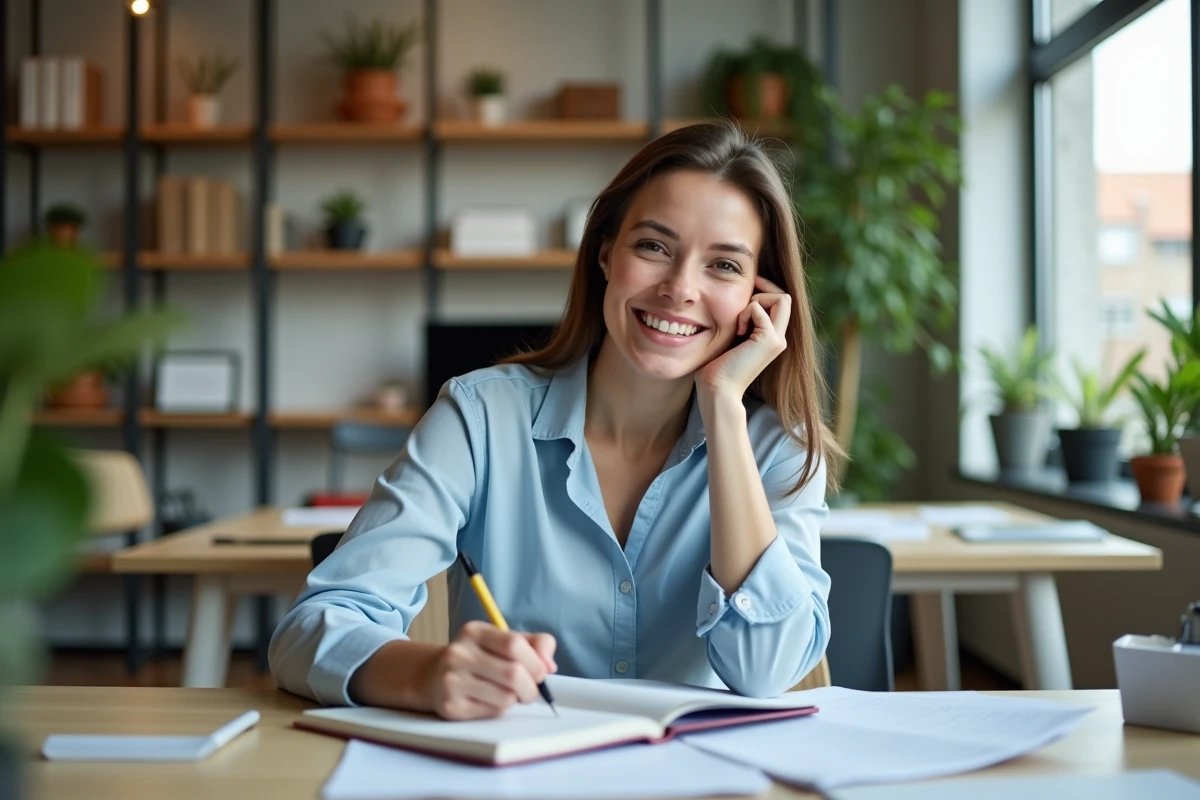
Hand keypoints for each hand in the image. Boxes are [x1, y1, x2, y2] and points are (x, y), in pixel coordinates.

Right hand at [423, 620, 556, 719]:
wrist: (433, 676)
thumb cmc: (479, 657)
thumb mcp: (502, 641)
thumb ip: (534, 645)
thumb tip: (550, 665)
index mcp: (474, 632)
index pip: (515, 644)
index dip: (536, 662)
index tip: (541, 671)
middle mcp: (458, 653)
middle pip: (513, 674)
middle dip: (532, 687)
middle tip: (530, 690)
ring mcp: (451, 681)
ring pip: (506, 697)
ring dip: (516, 699)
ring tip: (509, 694)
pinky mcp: (451, 706)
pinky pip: (493, 712)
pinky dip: (501, 709)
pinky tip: (491, 701)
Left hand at [695, 275, 790, 399]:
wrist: (718, 389)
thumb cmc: (717, 367)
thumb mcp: (731, 337)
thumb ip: (740, 321)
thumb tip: (735, 300)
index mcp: (771, 338)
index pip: (781, 303)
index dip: (765, 290)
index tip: (747, 291)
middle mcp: (779, 338)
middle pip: (785, 298)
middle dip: (764, 288)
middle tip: (745, 297)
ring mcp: (777, 340)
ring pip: (781, 298)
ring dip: (756, 301)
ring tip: (740, 321)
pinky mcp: (769, 340)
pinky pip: (758, 308)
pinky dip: (745, 312)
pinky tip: (737, 330)